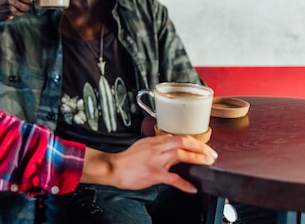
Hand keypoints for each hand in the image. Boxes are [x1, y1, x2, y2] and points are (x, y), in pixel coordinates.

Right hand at [82, 135, 217, 193]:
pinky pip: (174, 178)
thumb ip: (156, 143)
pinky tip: (192, 188)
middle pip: (183, 142)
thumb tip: (168, 142)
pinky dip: (185, 184)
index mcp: (155, 141)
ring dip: (197, 159)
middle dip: (201, 147)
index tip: (203, 146)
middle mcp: (157, 148)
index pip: (178, 137)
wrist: (113, 167)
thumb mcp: (142, 144)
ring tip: (208, 163)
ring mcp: (157, 160)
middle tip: (212, 154)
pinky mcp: (155, 174)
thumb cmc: (126, 159)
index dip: (194, 141)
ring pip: (181, 155)